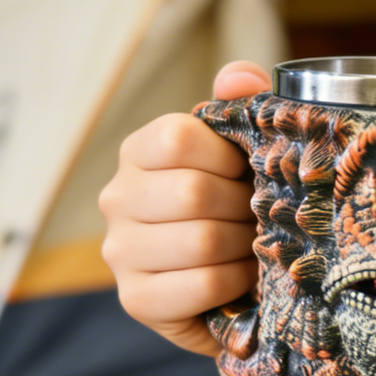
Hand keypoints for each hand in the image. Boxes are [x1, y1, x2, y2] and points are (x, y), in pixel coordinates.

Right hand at [98, 61, 268, 356]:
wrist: (233, 279)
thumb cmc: (236, 198)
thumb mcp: (243, 146)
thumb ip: (244, 103)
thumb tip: (240, 76)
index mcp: (140, 150)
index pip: (177, 137)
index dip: (227, 154)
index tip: (244, 169)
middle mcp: (117, 197)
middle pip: (194, 193)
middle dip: (244, 205)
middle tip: (258, 212)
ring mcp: (119, 251)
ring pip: (201, 241)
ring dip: (244, 243)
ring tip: (252, 242)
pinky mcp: (135, 300)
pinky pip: (202, 284)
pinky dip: (235, 280)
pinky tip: (240, 275)